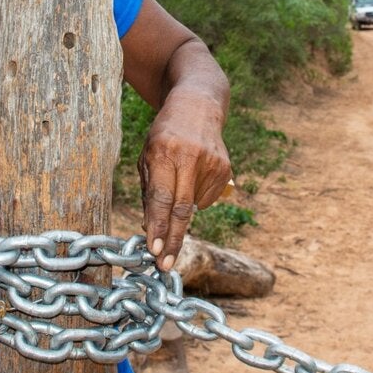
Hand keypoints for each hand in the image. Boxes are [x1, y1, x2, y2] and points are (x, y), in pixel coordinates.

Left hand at [138, 97, 232, 271]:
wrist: (198, 106)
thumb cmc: (164, 134)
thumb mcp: (147, 154)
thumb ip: (149, 189)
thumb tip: (151, 228)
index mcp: (165, 151)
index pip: (161, 197)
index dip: (158, 226)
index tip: (155, 251)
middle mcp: (190, 157)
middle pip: (181, 210)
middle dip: (173, 240)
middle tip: (165, 266)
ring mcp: (212, 163)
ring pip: (193, 207)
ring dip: (180, 211)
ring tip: (176, 184)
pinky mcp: (225, 169)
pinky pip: (206, 199)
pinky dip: (194, 198)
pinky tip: (191, 177)